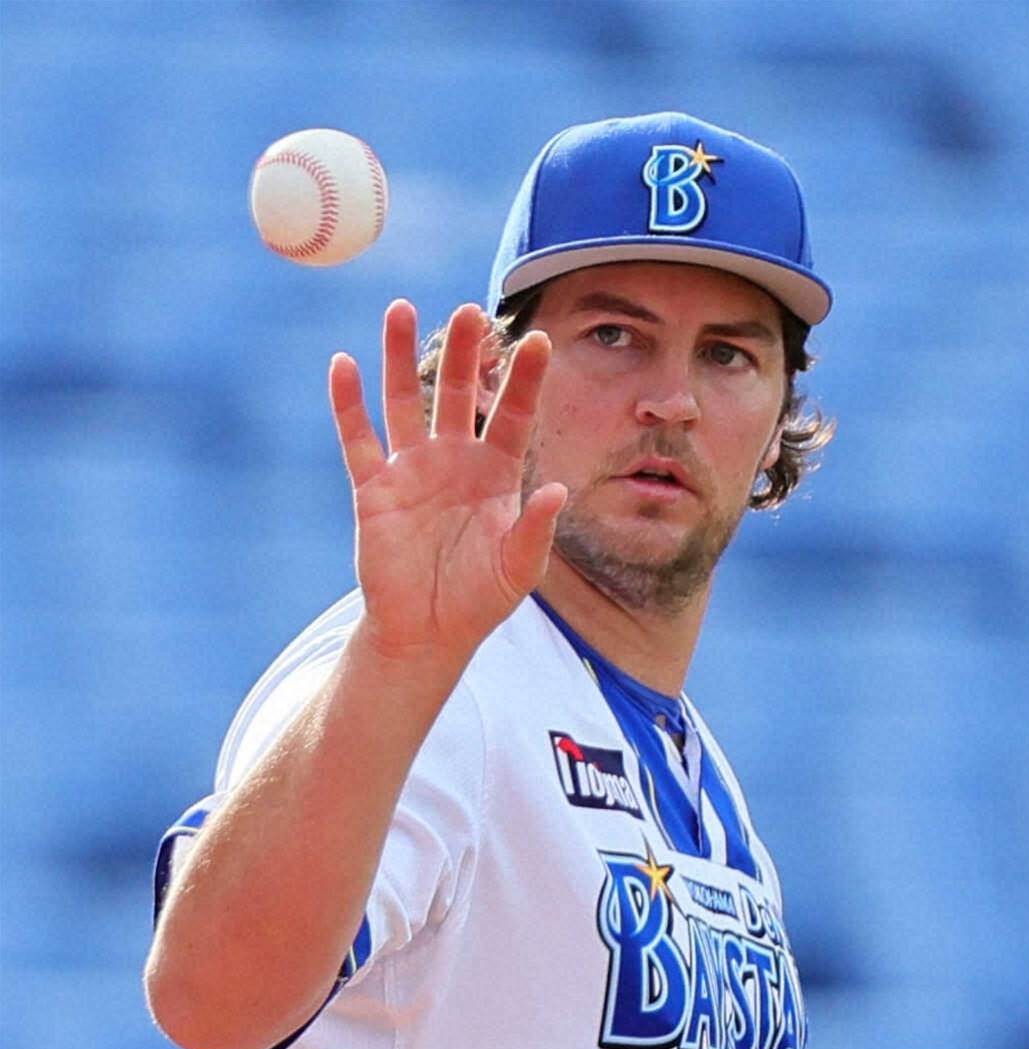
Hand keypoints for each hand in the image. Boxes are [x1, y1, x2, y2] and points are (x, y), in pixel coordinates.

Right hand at [329, 300, 566, 664]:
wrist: (427, 632)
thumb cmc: (479, 599)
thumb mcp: (518, 568)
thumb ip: (536, 529)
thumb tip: (557, 490)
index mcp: (496, 473)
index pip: (513, 414)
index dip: (525, 379)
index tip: (539, 340)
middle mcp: (454, 460)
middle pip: (458, 392)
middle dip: (464, 352)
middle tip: (469, 311)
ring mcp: (411, 470)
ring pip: (405, 401)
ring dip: (400, 357)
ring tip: (401, 309)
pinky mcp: (374, 489)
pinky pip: (358, 440)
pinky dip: (348, 404)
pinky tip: (344, 364)